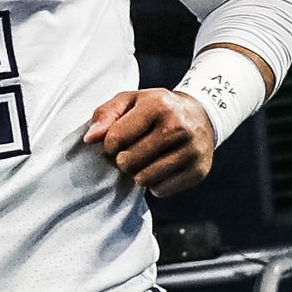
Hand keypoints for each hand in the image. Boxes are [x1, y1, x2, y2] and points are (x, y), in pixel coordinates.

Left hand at [84, 88, 215, 197]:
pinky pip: (160, 190)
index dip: (109, 145)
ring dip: (138, 173)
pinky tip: (161, 168)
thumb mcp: (130, 100)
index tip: (117, 142)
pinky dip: (155, 183)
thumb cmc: (157, 109)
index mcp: (158, 105)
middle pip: (128, 162)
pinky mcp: (199, 170)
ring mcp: (191, 150)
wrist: (202, 115)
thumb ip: (105, 115)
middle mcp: (178, 127)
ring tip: (145, 160)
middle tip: (132, 152)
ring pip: (143, 179)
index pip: (115, 139)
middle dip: (123, 160)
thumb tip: (90, 139)